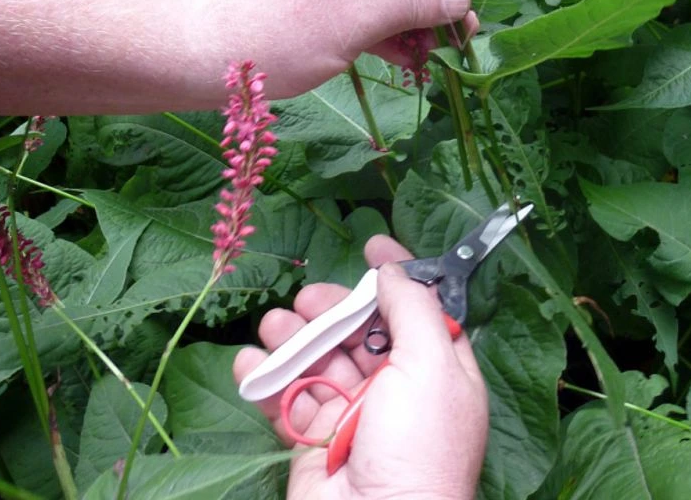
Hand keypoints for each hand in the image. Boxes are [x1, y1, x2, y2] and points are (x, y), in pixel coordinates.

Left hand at [182, 0, 475, 101]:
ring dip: (414, 21)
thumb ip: (415, 6)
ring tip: (446, 55)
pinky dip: (386, 31)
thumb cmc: (277, 29)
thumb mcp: (357, 19)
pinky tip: (415, 61)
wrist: (198, 56)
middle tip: (466, 36)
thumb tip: (462, 1)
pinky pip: (363, 6)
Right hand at [233, 235, 488, 499]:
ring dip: (295, 339)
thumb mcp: (432, 364)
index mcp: (441, 372)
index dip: (398, 274)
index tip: (371, 243)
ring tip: (274, 326)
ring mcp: (356, 420)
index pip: (421, 309)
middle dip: (334, 308)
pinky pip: (289, 402)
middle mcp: (400, 393)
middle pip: (363, 332)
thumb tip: (394, 271)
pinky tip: (249, 363)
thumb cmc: (418, 447)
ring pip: (321, 363)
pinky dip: (266, 380)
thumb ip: (413, 309)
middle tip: (309, 298)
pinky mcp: (315, 446)